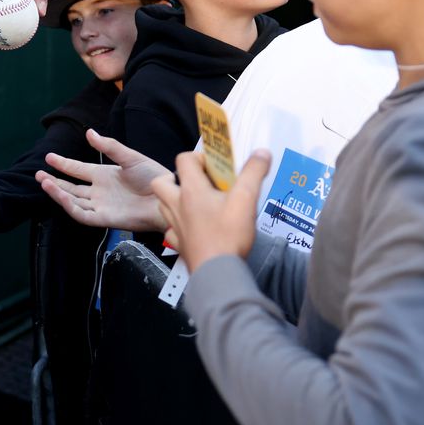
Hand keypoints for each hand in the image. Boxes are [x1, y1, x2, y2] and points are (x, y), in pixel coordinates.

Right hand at [36, 129, 170, 230]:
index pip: (77, 170)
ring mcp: (100, 205)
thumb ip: (108, 146)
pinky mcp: (104, 218)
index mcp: (104, 175)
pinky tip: (59, 195)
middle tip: (38, 174)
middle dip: (54, 181)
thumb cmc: (153, 177)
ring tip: (44, 182)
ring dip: (57, 192)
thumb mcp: (129, 157)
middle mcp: (99, 191)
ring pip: (72, 200)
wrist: (166, 197)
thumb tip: (89, 133)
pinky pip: (82, 214)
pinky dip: (69, 205)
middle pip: (71, 187)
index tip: (49, 157)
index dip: (63, 164)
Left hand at [152, 150, 270, 271]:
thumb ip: (253, 173)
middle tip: (196, 184)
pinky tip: (193, 227)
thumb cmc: (228, 235)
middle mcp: (177, 205)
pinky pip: (171, 229)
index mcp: (192, 190)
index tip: (214, 166)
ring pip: (163, 205)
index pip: (184, 160)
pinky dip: (178, 225)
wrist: (216, 271)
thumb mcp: (246, 199)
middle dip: (175, 178)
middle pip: (161, 182)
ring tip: (195, 203)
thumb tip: (261, 153)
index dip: (198, 157)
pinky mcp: (178, 243)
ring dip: (174, 200)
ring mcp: (175, 225)